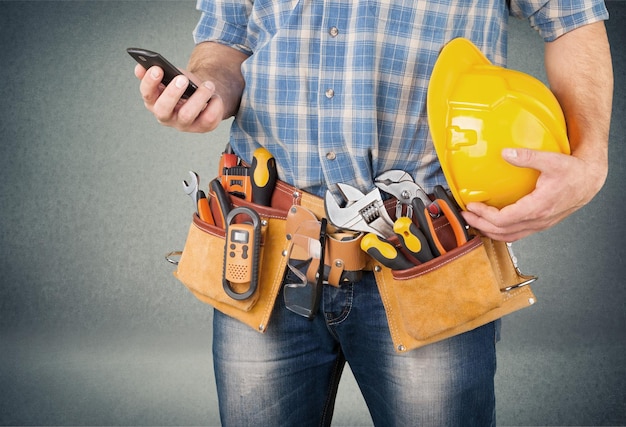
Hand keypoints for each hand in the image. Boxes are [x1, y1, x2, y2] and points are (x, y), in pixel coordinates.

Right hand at [134, 64, 224, 132]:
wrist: (203, 95)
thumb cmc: (184, 85)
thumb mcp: (170, 76)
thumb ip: (155, 71)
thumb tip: (140, 67)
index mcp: (154, 101)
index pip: (147, 94)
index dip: (150, 82)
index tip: (158, 69)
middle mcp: (166, 116)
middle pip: (163, 109)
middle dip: (172, 93)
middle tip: (182, 79)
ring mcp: (183, 124)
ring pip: (187, 115)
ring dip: (198, 97)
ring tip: (208, 85)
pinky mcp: (201, 127)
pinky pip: (208, 119)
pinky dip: (214, 105)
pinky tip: (216, 96)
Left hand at [461, 147, 606, 241]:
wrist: (589, 181)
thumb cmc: (574, 172)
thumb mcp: (551, 160)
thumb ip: (527, 157)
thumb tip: (506, 153)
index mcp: (538, 207)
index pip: (503, 219)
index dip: (484, 215)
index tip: (472, 206)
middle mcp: (538, 220)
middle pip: (502, 232)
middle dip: (480, 225)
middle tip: (465, 216)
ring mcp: (539, 224)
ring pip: (509, 236)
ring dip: (489, 231)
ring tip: (475, 221)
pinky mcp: (540, 223)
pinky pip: (516, 234)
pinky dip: (501, 231)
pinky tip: (493, 222)